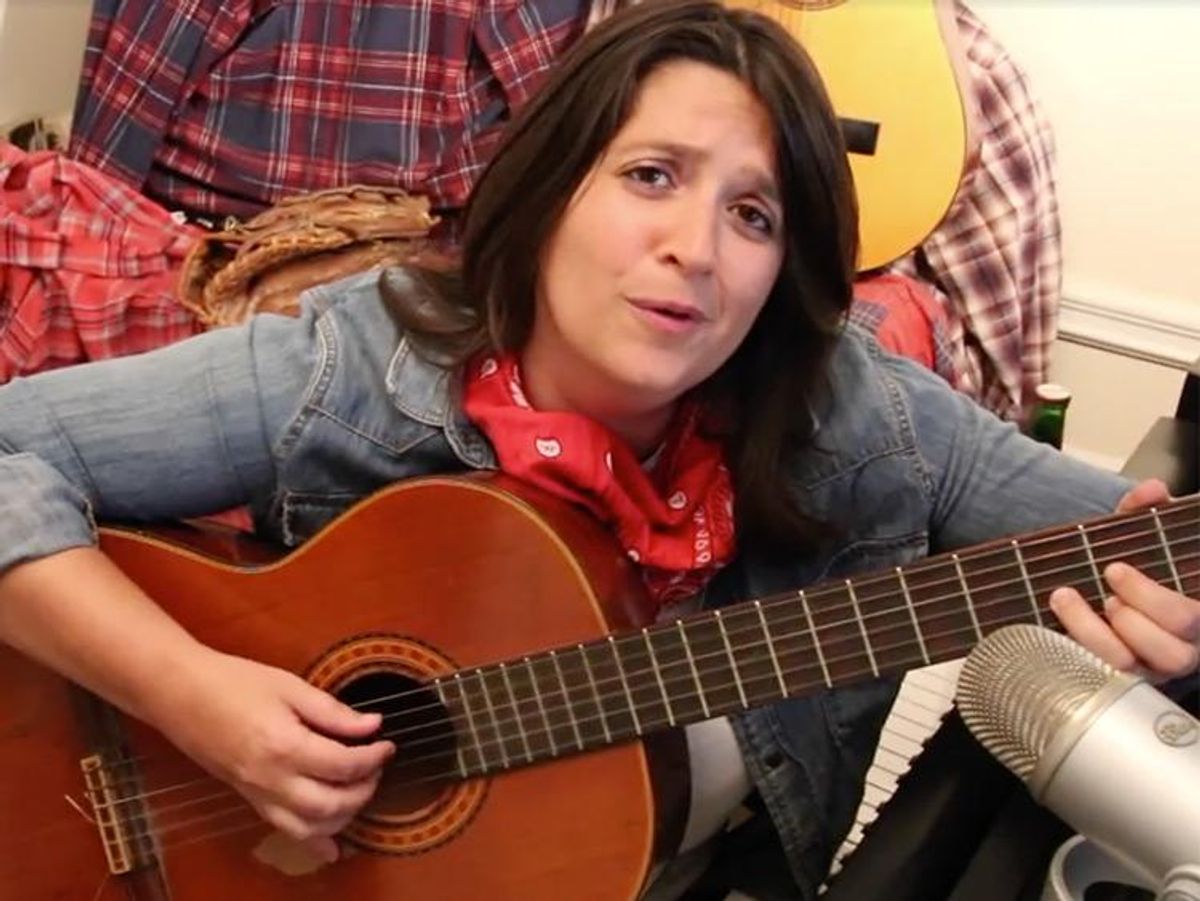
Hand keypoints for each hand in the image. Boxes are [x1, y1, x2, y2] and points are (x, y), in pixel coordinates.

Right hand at [151, 649, 394, 860]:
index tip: (387, 744)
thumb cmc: (234, 683)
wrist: (180, 694)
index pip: (344, 765)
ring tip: (358, 788)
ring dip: (344, 815)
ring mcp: (257, 795)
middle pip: (333, 805)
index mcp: (285, 746)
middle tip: (376, 766)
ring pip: (311, 827)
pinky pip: (284, 830)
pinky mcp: (249, 799)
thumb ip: (332, 712)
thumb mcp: (289, 686)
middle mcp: (271, 780)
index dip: (374, 757)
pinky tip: (333, 846)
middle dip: (365, 789)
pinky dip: (313, 842)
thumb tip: (372, 726)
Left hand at [1050, 478, 1199, 679]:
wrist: (1107, 593)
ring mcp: (1144, 670)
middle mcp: (1178, 652)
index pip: (1188, 620)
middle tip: (1101, 592)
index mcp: (1195, 620)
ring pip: (1125, 668)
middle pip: (1169, 654)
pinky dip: (1068, 648)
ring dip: (1090, 632)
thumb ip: (1147, 513)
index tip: (1114, 568)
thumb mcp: (1141, 540)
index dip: (1151, 597)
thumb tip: (1151, 489)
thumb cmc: (1136, 570)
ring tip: (1065, 598)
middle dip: (1130, 620)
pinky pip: (1089, 676)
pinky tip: (1049, 623)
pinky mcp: (1109, 679)